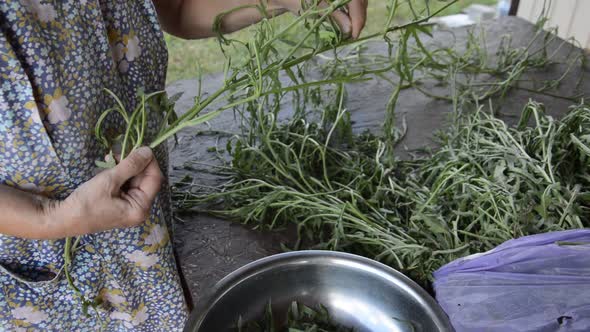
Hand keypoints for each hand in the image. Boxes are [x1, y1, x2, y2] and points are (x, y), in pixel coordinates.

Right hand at [47, 147, 162, 236]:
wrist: (63, 219)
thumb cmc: (86, 202)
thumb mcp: (109, 180)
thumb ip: (130, 165)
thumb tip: (148, 151)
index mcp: (140, 208)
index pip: (155, 179)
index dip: (149, 162)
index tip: (140, 147)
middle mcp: (140, 209)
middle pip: (146, 179)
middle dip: (134, 163)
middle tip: (120, 151)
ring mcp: (130, 207)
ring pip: (135, 180)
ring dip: (125, 167)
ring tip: (111, 158)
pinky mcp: (121, 204)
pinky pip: (126, 185)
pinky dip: (120, 174)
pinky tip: (109, 166)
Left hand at [276, 0, 367, 38]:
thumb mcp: (315, 8)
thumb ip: (334, 15)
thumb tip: (350, 29)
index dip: (358, 15)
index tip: (355, 33)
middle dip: (359, 16)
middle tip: (354, 34)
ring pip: (356, 0)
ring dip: (356, 15)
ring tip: (351, 31)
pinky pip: (348, 2)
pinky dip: (349, 12)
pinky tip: (347, 23)